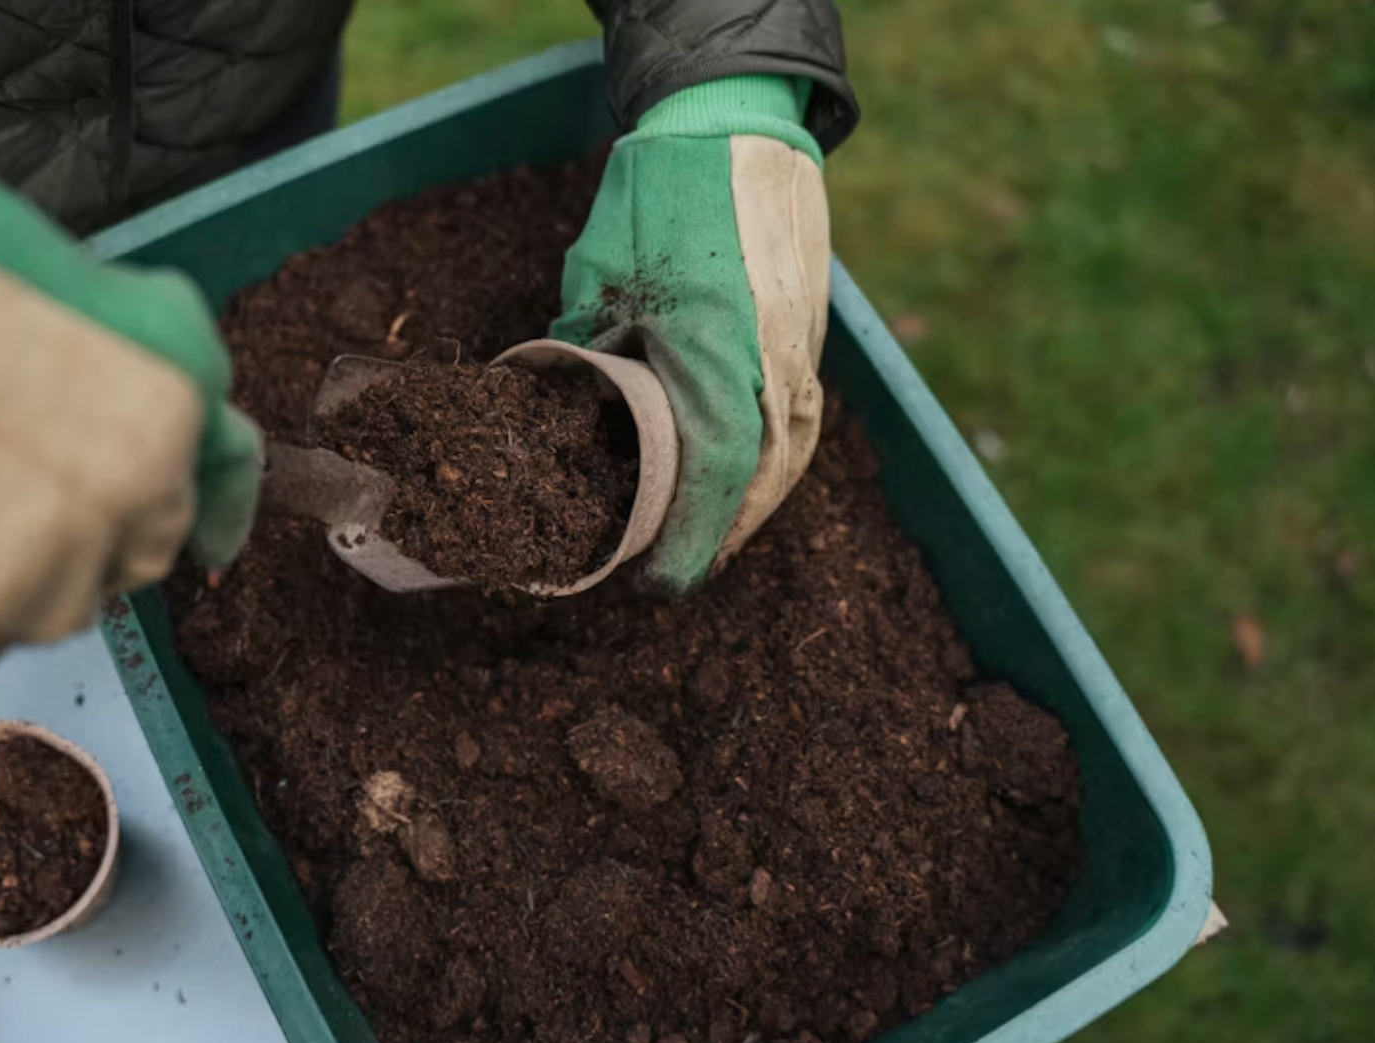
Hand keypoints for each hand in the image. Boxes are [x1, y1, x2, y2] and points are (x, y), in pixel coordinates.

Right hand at [0, 39, 259, 706]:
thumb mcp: (71, 273)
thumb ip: (145, 354)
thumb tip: (170, 407)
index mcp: (168, 415)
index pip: (223, 483)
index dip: (204, 500)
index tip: (210, 542)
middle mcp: (122, 518)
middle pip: (127, 555)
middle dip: (82, 525)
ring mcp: (32, 595)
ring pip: (41, 609)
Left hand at [554, 75, 831, 591]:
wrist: (737, 125)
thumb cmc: (662, 198)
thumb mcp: (599, 285)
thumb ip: (588, 364)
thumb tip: (564, 428)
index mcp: (719, 358)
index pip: (712, 481)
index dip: (687, 546)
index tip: (657, 586)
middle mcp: (775, 368)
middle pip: (759, 485)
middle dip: (718, 539)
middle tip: (673, 574)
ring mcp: (804, 353)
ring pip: (788, 458)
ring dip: (749, 508)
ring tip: (709, 539)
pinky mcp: (811, 339)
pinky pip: (798, 422)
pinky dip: (772, 464)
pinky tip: (744, 475)